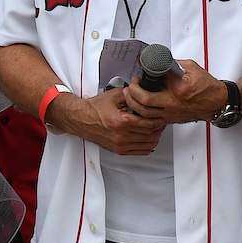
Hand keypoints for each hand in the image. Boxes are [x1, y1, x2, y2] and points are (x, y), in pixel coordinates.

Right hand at [50, 88, 164, 155]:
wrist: (80, 119)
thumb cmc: (94, 108)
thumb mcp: (114, 95)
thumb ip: (131, 93)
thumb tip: (143, 90)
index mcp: (121, 122)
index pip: (149, 124)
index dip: (158, 120)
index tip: (160, 115)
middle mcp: (121, 136)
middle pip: (150, 135)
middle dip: (158, 128)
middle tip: (161, 121)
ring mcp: (120, 145)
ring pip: (148, 145)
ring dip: (155, 137)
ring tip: (155, 129)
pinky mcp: (118, 150)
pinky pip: (140, 151)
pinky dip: (148, 146)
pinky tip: (148, 138)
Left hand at [124, 60, 228, 124]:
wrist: (217, 102)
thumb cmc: (207, 87)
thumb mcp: (190, 68)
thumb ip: (173, 65)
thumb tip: (158, 61)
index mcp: (179, 90)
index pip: (155, 83)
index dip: (141, 79)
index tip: (138, 74)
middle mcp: (173, 104)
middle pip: (144, 103)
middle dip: (132, 94)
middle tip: (130, 86)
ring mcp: (171, 114)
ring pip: (145, 115)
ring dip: (133, 105)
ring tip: (129, 96)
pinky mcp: (171, 120)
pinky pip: (151, 121)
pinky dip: (141, 115)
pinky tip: (137, 108)